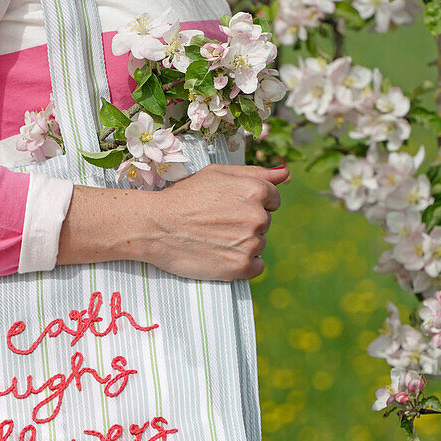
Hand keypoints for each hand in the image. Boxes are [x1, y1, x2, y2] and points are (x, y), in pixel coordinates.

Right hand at [147, 163, 290, 281]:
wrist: (155, 226)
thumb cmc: (183, 197)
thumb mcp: (217, 174)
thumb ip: (255, 173)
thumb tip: (285, 173)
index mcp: (256, 190)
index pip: (273, 200)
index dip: (249, 203)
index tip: (229, 208)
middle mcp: (258, 216)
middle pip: (265, 223)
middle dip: (246, 223)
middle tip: (215, 224)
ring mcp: (251, 243)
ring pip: (259, 244)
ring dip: (242, 244)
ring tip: (213, 239)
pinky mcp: (242, 266)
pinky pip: (256, 267)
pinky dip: (242, 264)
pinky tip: (221, 255)